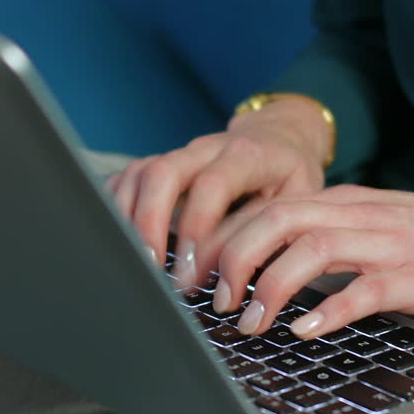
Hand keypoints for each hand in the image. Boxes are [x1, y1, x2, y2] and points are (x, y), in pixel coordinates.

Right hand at [106, 98, 331, 279]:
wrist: (280, 137)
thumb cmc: (289, 178)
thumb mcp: (294, 202)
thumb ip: (261, 232)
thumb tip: (228, 276)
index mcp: (248, 154)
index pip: (213, 184)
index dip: (197, 226)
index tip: (191, 269)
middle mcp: (208, 148)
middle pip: (163, 171)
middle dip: (150, 222)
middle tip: (153, 266)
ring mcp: (181, 153)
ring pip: (141, 173)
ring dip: (130, 219)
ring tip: (136, 260)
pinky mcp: (163, 163)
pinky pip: (129, 178)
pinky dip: (119, 207)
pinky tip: (122, 238)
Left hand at [203, 185, 413, 337]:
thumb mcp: (371, 227)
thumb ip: (324, 239)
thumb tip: (264, 269)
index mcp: (342, 203)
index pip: (266, 208)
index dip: (225, 240)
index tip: (200, 277)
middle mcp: (358, 215)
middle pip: (276, 220)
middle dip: (234, 260)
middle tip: (216, 302)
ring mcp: (387, 243)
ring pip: (311, 247)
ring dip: (270, 287)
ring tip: (250, 323)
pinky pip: (363, 289)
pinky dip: (328, 310)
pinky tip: (306, 331)